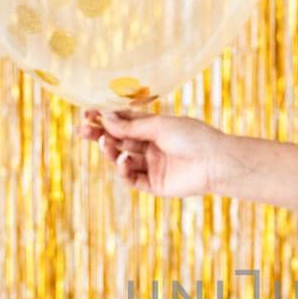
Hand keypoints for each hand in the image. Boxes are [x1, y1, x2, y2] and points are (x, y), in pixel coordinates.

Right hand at [77, 107, 240, 198]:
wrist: (215, 162)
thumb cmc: (193, 137)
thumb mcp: (159, 126)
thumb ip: (131, 126)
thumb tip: (105, 117)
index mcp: (154, 128)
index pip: (123, 122)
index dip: (105, 119)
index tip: (88, 114)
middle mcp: (151, 146)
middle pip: (119, 140)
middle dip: (100, 135)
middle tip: (82, 130)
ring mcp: (152, 165)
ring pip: (121, 159)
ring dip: (110, 151)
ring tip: (106, 143)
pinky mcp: (154, 184)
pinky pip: (131, 178)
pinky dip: (123, 170)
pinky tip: (123, 160)